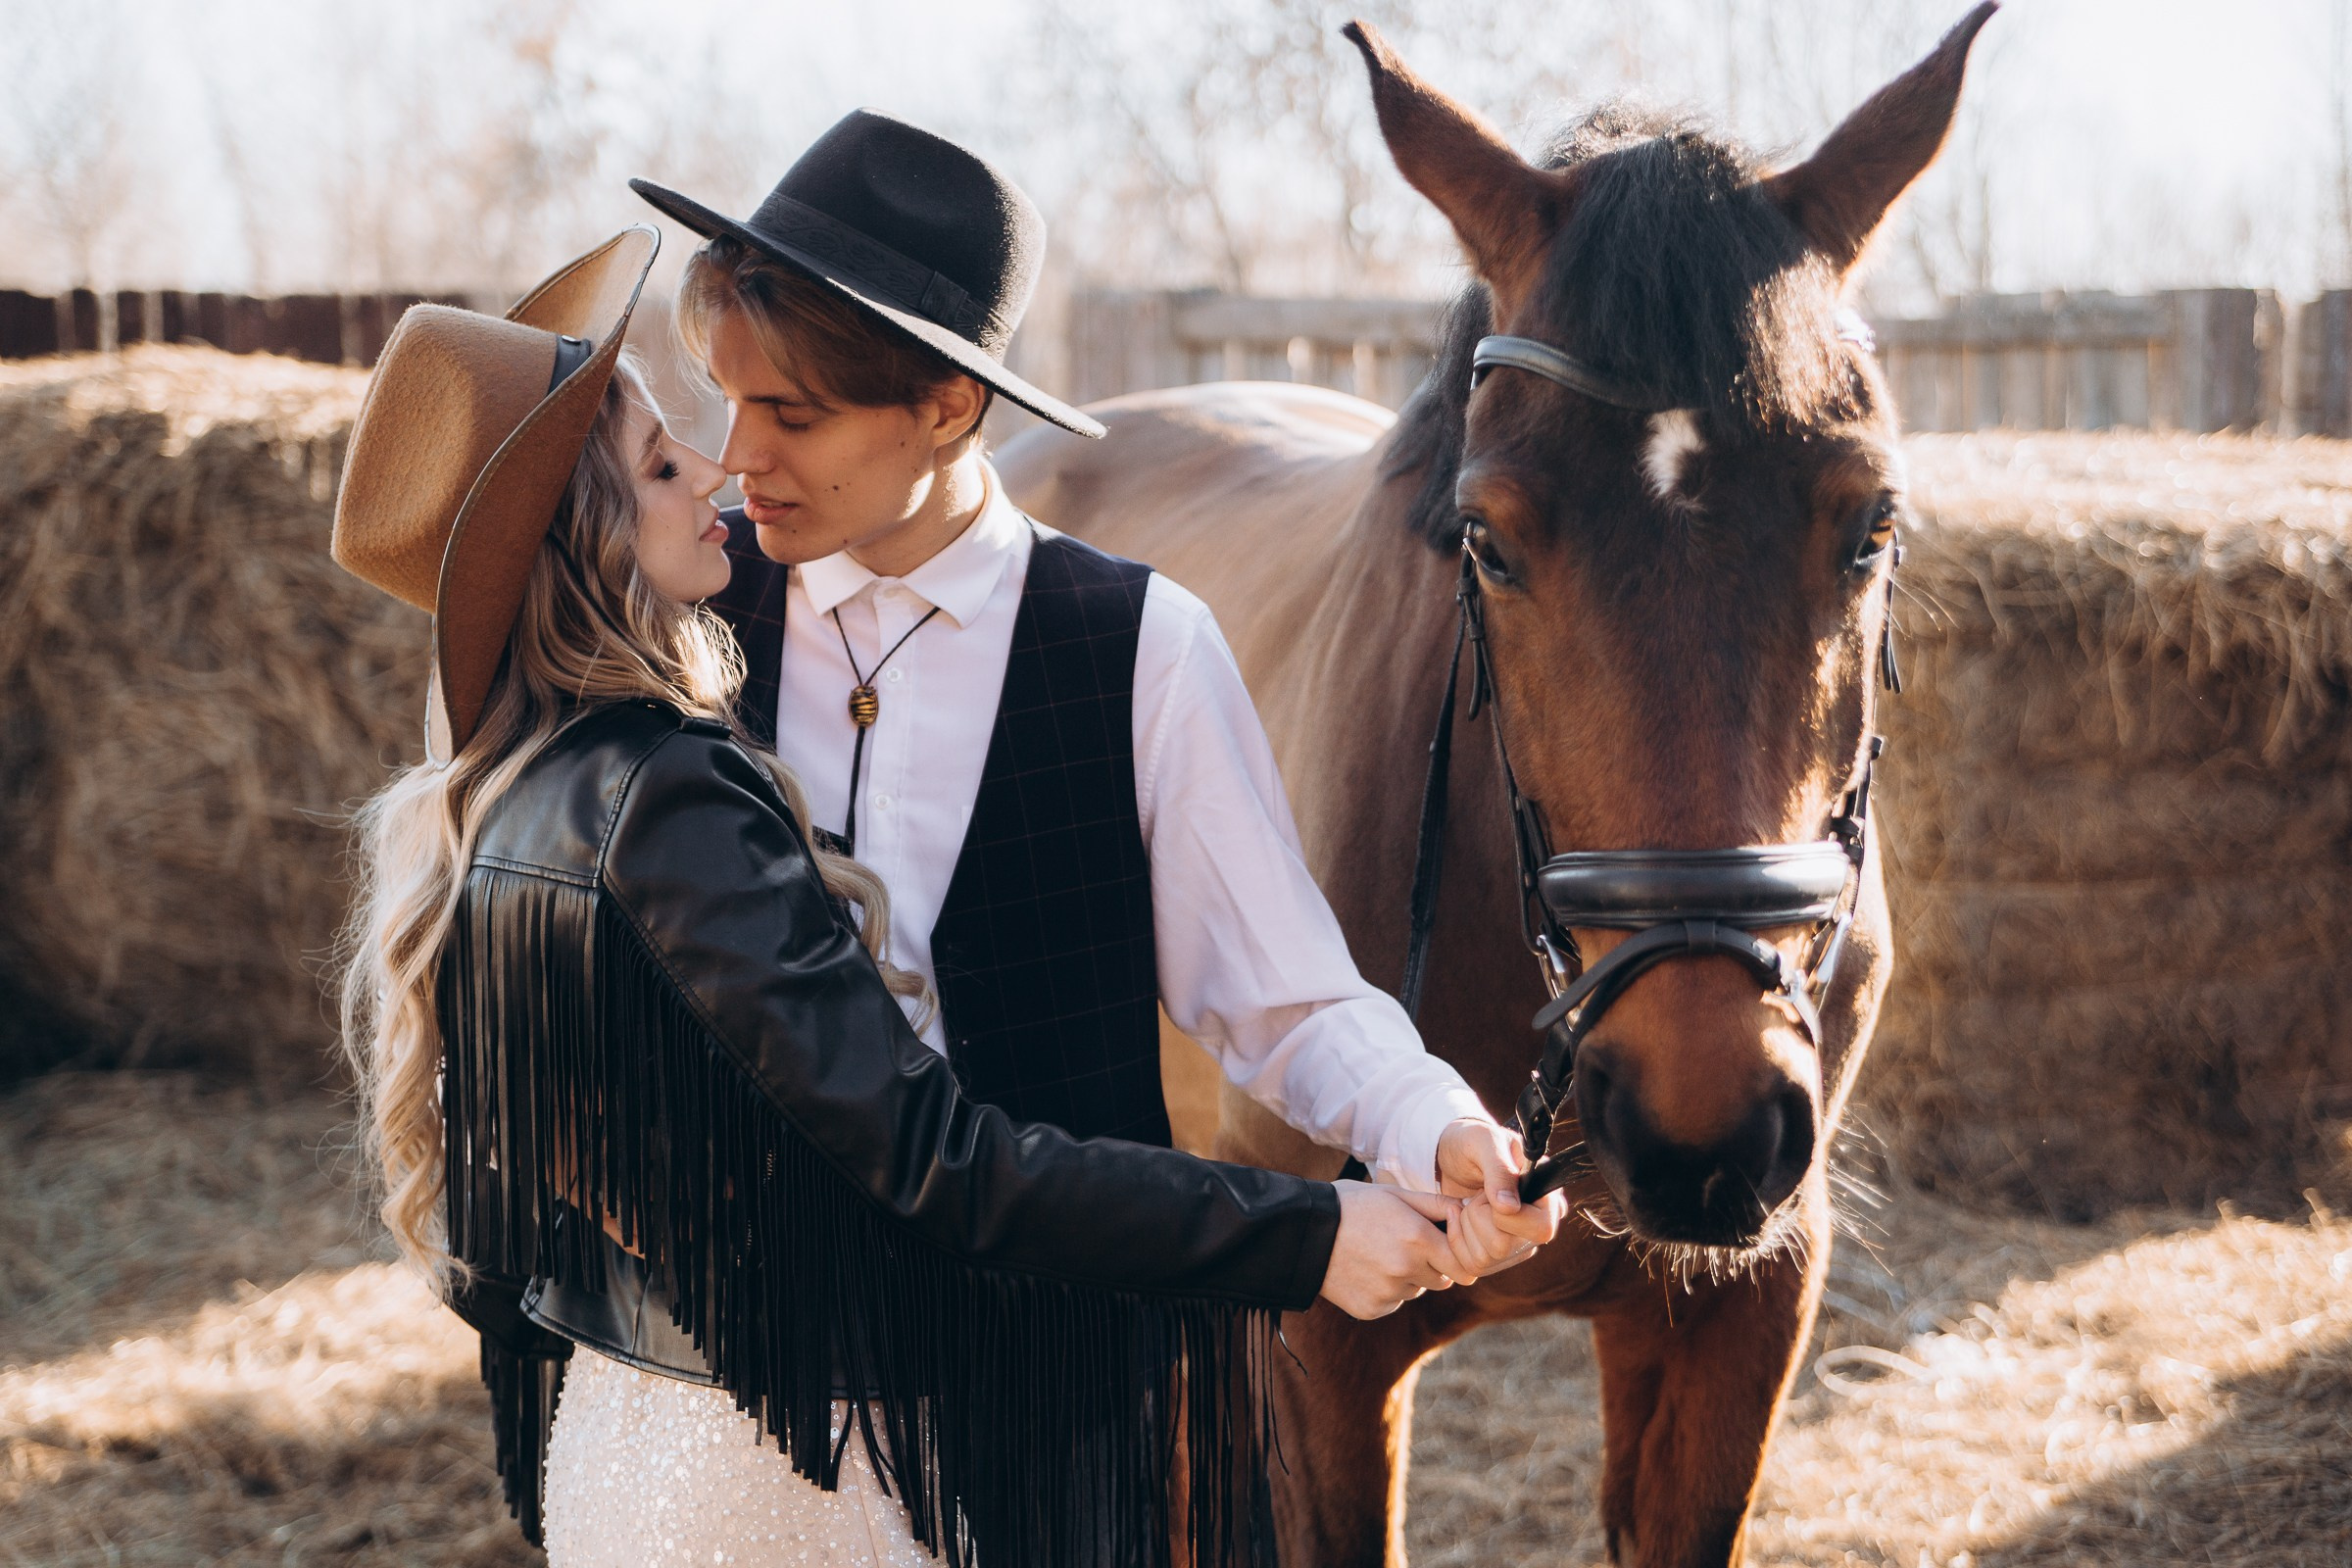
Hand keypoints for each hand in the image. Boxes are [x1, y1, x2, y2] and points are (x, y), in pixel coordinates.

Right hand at [1317, 1181, 1462, 1319]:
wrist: (1303, 1232)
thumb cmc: (1353, 1205)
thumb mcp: (1395, 1194)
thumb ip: (1436, 1204)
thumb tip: (1468, 1210)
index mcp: (1418, 1239)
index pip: (1463, 1267)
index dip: (1457, 1257)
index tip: (1445, 1249)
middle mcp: (1406, 1270)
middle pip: (1442, 1280)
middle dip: (1432, 1266)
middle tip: (1404, 1245)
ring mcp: (1388, 1294)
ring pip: (1415, 1291)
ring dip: (1407, 1278)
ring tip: (1378, 1255)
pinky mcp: (1371, 1310)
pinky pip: (1393, 1302)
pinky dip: (1385, 1291)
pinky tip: (1365, 1271)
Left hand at [1435, 1117, 1568, 1270]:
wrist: (1451, 1155)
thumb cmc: (1473, 1142)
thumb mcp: (1484, 1142)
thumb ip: (1498, 1171)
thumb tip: (1510, 1208)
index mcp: (1548, 1198)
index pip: (1540, 1229)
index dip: (1504, 1216)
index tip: (1487, 1192)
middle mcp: (1537, 1227)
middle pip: (1504, 1247)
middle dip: (1476, 1217)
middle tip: (1476, 1195)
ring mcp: (1516, 1245)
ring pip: (1485, 1259)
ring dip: (1465, 1228)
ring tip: (1468, 1203)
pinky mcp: (1494, 1256)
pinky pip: (1472, 1266)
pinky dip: (1456, 1240)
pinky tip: (1457, 1218)